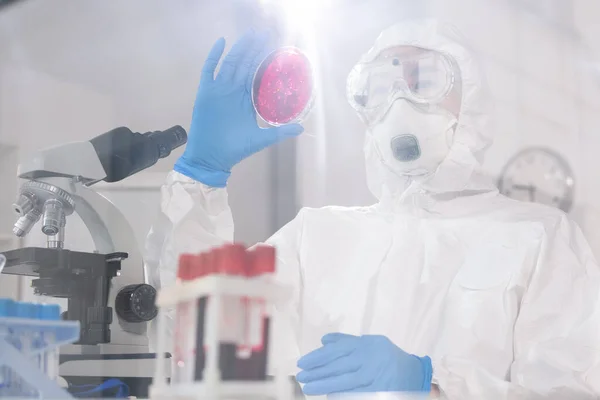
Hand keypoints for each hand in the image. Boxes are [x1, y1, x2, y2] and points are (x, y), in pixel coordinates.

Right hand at [175, 30, 303, 186]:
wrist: (211, 157)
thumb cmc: (235, 149)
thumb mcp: (261, 138)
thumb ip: (280, 132)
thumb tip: (301, 128)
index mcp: (246, 99)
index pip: (257, 74)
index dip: (264, 60)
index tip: (274, 47)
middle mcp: (233, 91)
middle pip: (245, 64)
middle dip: (254, 49)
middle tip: (264, 33)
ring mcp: (219, 90)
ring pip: (230, 63)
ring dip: (239, 48)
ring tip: (249, 34)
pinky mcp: (206, 92)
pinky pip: (209, 70)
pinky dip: (214, 56)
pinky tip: (222, 42)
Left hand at [296, 333, 431, 394]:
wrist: (414, 372)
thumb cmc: (387, 356)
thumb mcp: (369, 343)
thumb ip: (347, 342)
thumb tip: (324, 340)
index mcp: (365, 345)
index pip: (337, 351)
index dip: (318, 357)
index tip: (302, 363)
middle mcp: (369, 358)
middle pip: (339, 365)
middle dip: (318, 371)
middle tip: (300, 376)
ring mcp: (375, 375)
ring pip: (345, 380)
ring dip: (325, 384)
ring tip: (308, 387)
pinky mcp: (379, 390)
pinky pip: (357, 392)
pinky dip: (343, 394)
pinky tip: (329, 395)